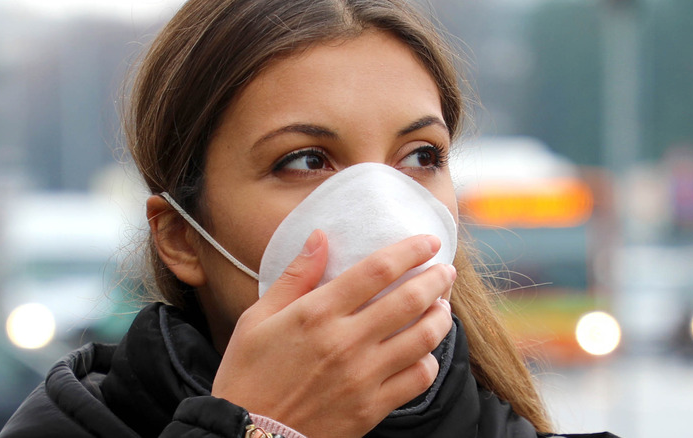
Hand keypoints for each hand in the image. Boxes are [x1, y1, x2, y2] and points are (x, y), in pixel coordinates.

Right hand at [211, 230, 455, 437]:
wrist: (247, 435)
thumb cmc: (248, 374)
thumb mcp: (256, 319)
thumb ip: (295, 277)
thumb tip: (320, 236)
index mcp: (316, 314)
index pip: (377, 270)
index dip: (410, 251)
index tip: (428, 242)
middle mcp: (345, 342)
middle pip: (409, 300)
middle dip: (436, 280)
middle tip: (445, 271)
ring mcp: (362, 377)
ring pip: (422, 339)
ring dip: (441, 317)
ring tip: (442, 306)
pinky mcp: (371, 408)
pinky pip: (417, 379)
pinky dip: (429, 361)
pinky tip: (425, 351)